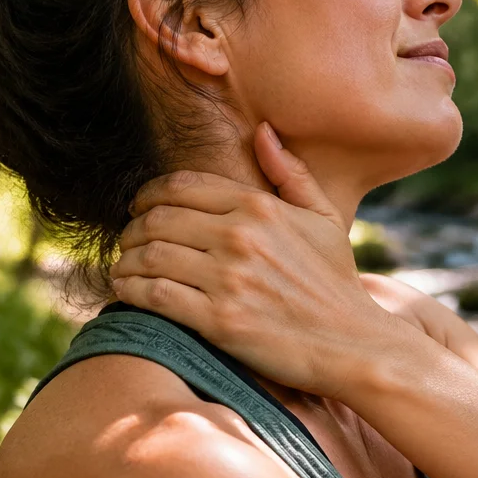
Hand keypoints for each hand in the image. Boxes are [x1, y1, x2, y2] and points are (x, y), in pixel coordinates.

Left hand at [108, 122, 401, 398]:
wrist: (354, 346)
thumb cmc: (337, 286)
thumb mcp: (324, 221)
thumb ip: (291, 174)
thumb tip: (262, 131)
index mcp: (260, 207)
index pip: (182, 187)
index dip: (149, 195)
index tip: (140, 208)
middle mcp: (240, 237)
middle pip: (158, 219)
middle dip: (133, 229)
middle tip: (129, 241)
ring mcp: (228, 279)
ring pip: (150, 255)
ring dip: (127, 261)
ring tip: (123, 268)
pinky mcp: (219, 320)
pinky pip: (155, 295)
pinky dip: (131, 291)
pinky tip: (126, 293)